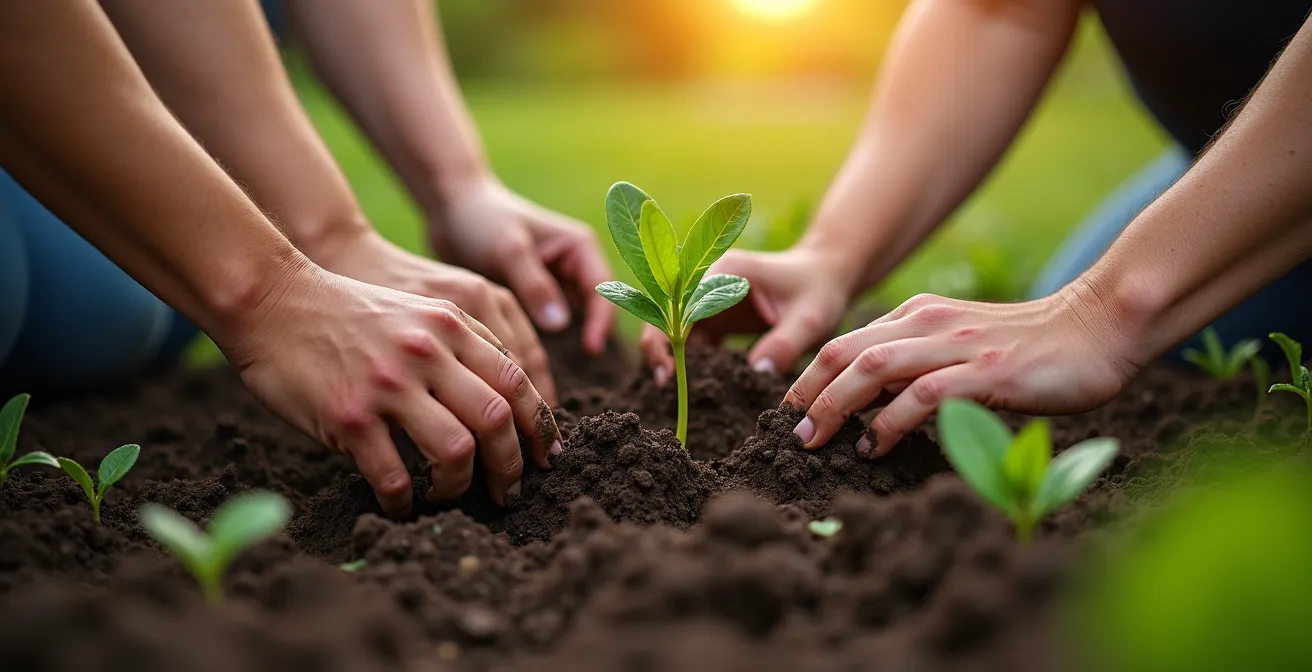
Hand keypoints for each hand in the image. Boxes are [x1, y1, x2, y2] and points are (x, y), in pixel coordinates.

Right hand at [223, 261, 561, 517]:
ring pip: (456, 450)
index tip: (547, 454)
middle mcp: (428, 351)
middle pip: (498, 418)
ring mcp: (389, 384)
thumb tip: (507, 400)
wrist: (273, 299)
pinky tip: (400, 505)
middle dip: (512, 465)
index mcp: (451, 324)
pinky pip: (394, 476)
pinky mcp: (350, 415)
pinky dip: (404, 502)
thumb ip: (463, 344)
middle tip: (510, 490)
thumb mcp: (418, 311)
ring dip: (459, 486)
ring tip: (449, 496)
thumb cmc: (347, 312)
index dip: (540, 424)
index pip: (517, 379)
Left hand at [431, 178, 615, 354]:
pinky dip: (545, 343)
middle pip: (594, 311)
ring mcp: (557, 284)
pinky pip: (549, 325)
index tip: (591, 349)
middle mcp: (575, 266)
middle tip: (576, 371)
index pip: (604, 289)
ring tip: (553, 377)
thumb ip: (535, 285)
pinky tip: (531, 365)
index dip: (602, 320)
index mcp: (579, 247)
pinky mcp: (537, 297)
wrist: (450, 210)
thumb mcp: (508, 250)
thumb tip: (562, 325)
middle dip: (588, 338)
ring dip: (566, 346)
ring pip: (574, 322)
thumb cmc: (480, 220)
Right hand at [640, 246, 854, 383]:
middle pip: (667, 318)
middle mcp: (707, 283)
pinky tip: (702, 388)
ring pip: (677, 333)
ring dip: (677, 361)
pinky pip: (694, 343)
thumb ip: (785, 343)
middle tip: (666, 388)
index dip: (663, 338)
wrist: (827, 278)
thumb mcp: (811, 317)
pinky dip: (694, 365)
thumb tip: (756, 373)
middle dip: (662, 352)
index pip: (675, 304)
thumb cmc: (820, 289)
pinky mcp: (716, 318)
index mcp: (722, 272)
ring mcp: (709, 301)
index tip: (666, 374)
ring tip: (683, 393)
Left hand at [784, 287, 1138, 457]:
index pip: (844, 342)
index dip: (809, 377)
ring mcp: (954, 346)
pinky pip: (920, 397)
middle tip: (790, 431)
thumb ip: (917, 363)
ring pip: (871, 370)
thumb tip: (872, 403)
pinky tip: (874, 447)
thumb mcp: (959, 345)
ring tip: (815, 440)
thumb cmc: (1028, 346)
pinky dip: (889, 424)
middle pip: (844, 353)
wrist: (1097, 329)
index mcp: (917, 314)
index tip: (790, 411)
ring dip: (835, 406)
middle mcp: (927, 323)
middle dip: (808, 393)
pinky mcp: (983, 373)